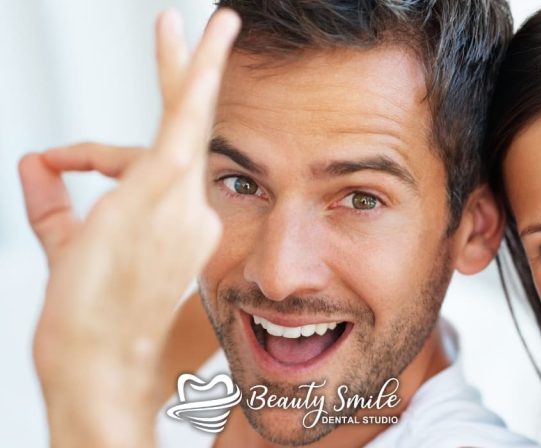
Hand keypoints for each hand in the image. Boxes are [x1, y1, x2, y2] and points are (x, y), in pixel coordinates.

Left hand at [18, 9, 238, 445]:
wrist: (101, 368)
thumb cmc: (91, 328)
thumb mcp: (68, 254)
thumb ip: (54, 208)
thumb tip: (34, 162)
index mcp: (183, 230)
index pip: (150, 167)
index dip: (93, 156)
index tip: (52, 158)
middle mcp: (195, 212)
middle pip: (185, 131)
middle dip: (196, 72)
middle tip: (212, 24)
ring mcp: (185, 201)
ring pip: (178, 121)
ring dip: (184, 66)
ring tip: (177, 22)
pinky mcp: (165, 187)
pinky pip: (184, 120)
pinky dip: (195, 75)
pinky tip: (201, 37)